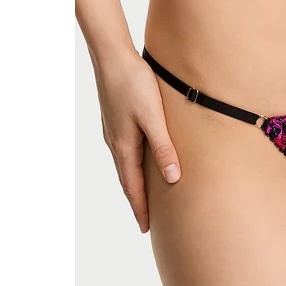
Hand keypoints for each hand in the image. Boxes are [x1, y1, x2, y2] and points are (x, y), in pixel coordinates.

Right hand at [94, 48, 180, 232]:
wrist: (113, 57)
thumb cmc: (135, 85)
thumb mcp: (153, 118)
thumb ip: (163, 148)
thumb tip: (172, 178)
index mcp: (125, 146)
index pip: (133, 187)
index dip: (141, 208)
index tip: (146, 228)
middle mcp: (116, 143)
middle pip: (127, 180)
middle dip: (136, 202)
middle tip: (145, 221)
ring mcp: (114, 132)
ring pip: (126, 166)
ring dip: (134, 185)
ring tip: (144, 198)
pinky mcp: (117, 120)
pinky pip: (125, 152)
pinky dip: (132, 167)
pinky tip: (139, 163)